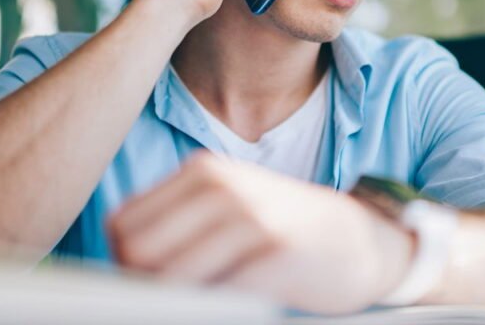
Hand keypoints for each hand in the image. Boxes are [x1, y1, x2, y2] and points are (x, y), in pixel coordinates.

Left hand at [107, 152, 414, 313]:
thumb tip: (119, 260)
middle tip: (176, 299)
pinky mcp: (277, 252)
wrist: (365, 242)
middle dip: (144, 286)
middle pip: (136, 252)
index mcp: (202, 172)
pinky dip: (211, 311)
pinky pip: (216, 295)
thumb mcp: (230, 207)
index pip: (122, 227)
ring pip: (170, 276)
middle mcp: (222, 186)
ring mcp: (251, 216)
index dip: (125, 266)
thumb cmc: (287, 232)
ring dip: (175, 302)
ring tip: (206, 304)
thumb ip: (177, 224)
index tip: (152, 284)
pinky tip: (232, 308)